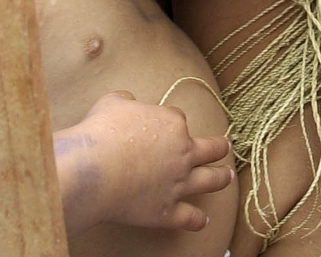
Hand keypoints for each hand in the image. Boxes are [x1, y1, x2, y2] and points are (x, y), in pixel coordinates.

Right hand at [59, 90, 232, 234]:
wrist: (93, 171)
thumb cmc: (100, 133)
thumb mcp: (112, 103)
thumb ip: (126, 101)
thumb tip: (129, 101)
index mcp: (172, 124)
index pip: (178, 119)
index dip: (169, 122)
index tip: (160, 127)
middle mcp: (182, 153)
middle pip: (210, 148)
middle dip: (219, 147)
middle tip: (225, 146)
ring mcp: (178, 184)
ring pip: (210, 180)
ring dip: (221, 178)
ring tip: (227, 176)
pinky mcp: (167, 211)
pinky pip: (189, 217)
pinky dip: (198, 219)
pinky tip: (203, 220)